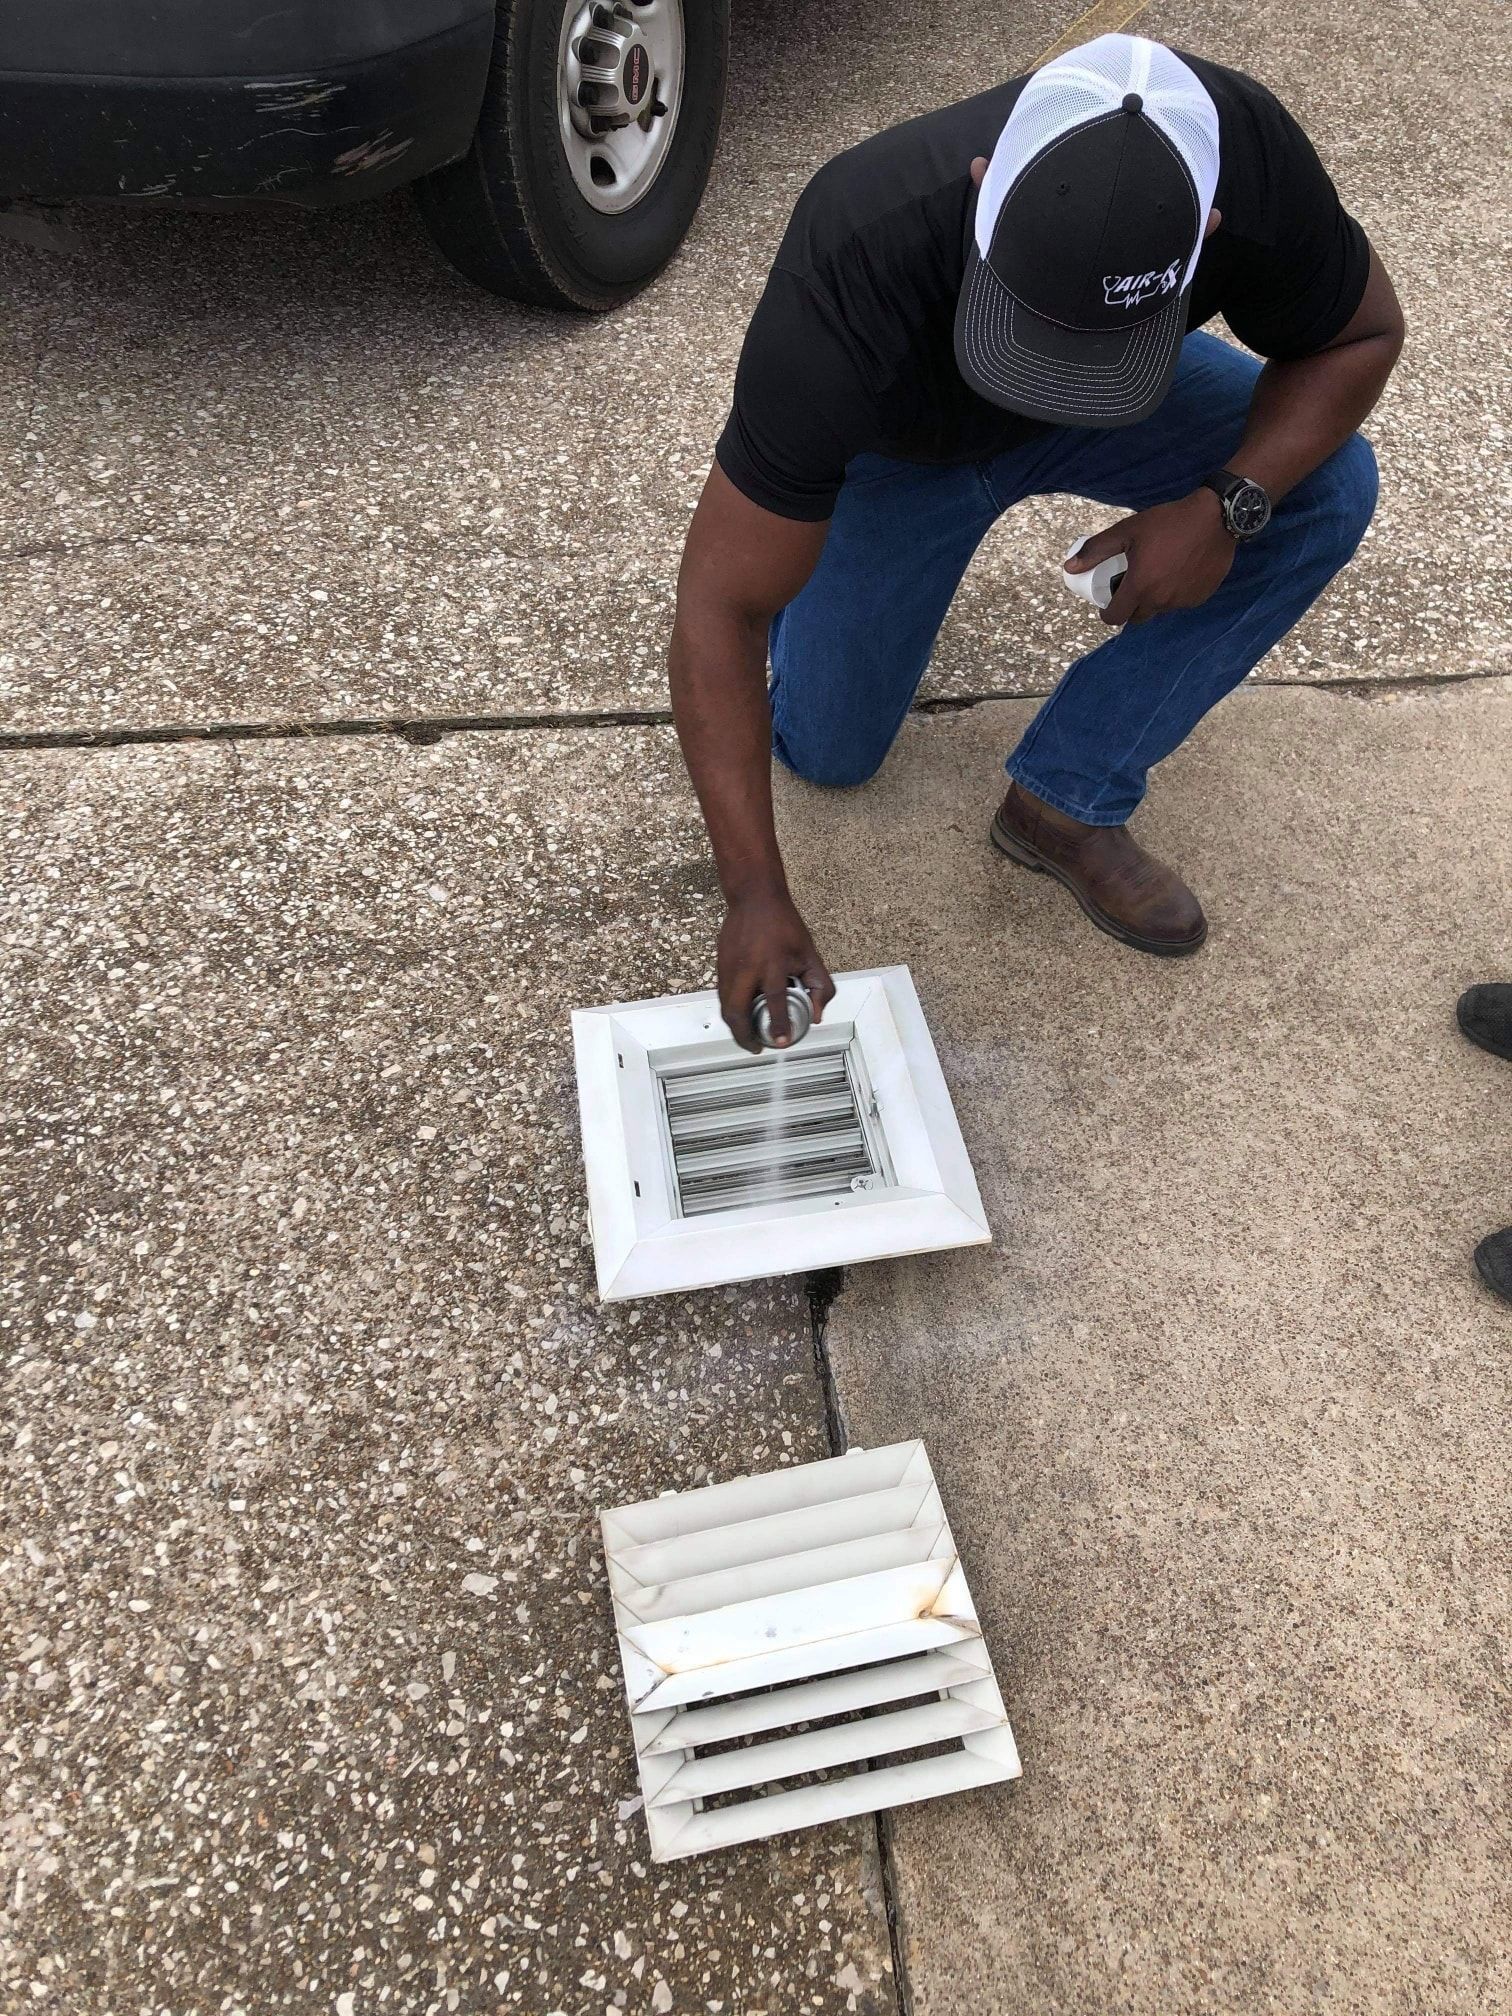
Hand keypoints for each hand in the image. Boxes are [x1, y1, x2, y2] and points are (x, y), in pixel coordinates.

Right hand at [717, 887, 834, 1053]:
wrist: (755, 898)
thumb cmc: (784, 925)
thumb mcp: (809, 954)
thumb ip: (819, 986)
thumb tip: (817, 1015)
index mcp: (773, 964)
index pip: (775, 1001)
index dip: (778, 1024)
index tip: (781, 1042)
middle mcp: (748, 968)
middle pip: (737, 1011)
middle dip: (744, 1036)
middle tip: (756, 1047)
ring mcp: (730, 967)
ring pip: (725, 1007)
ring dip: (735, 1026)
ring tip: (749, 1036)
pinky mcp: (720, 965)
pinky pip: (722, 996)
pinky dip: (730, 1011)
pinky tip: (741, 1015)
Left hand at [1066, 490, 1234, 627]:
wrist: (1215, 517)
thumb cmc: (1168, 522)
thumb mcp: (1127, 531)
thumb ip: (1097, 550)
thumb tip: (1070, 568)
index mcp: (1140, 587)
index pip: (1115, 618)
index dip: (1108, 613)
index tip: (1109, 602)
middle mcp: (1161, 600)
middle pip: (1137, 618)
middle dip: (1131, 607)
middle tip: (1133, 585)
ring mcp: (1182, 601)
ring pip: (1160, 610)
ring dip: (1154, 599)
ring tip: (1158, 572)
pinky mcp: (1200, 597)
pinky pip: (1181, 602)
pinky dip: (1176, 593)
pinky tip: (1179, 572)